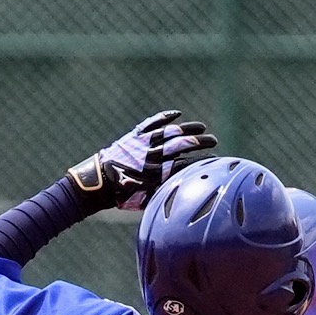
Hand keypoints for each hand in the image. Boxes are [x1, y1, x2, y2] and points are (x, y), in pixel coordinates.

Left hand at [67, 110, 216, 209]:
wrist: (100, 182)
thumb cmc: (125, 195)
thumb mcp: (147, 200)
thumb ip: (166, 194)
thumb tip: (186, 192)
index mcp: (157, 174)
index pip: (185, 164)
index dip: (201, 161)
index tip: (215, 161)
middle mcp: (152, 156)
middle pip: (181, 145)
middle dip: (200, 142)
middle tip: (214, 141)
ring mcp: (143, 143)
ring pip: (169, 132)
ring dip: (187, 129)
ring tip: (202, 128)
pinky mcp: (135, 136)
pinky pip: (153, 123)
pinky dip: (165, 117)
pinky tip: (177, 114)